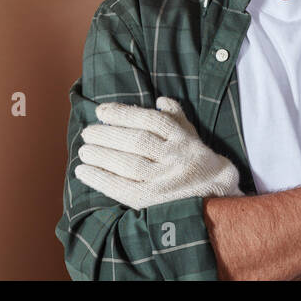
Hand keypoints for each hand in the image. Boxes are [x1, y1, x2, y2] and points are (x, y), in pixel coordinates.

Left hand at [74, 97, 242, 207]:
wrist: (218, 198)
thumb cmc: (198, 163)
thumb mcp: (192, 136)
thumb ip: (176, 117)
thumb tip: (160, 99)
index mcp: (183, 138)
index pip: (150, 120)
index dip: (124, 113)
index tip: (101, 111)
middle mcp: (175, 157)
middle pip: (137, 141)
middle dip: (108, 135)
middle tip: (87, 132)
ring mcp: (164, 180)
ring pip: (128, 164)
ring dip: (101, 156)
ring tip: (83, 151)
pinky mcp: (153, 201)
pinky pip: (122, 188)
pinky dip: (100, 179)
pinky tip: (83, 172)